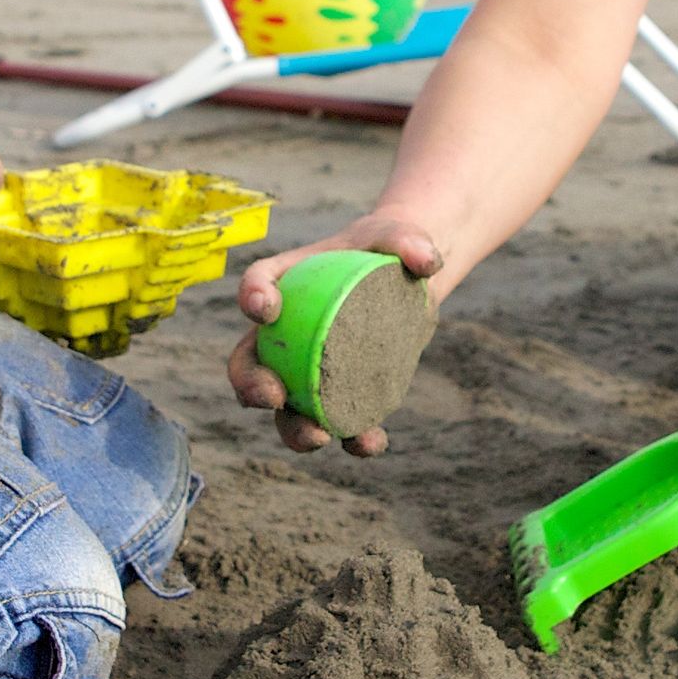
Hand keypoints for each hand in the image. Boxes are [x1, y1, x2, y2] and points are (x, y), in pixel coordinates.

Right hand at [227, 212, 443, 454]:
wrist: (407, 281)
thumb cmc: (390, 249)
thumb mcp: (402, 236)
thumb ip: (411, 242)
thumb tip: (427, 262)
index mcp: (286, 281)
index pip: (257, 285)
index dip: (252, 298)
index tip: (266, 310)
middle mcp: (284, 332)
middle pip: (250, 362)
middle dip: (251, 385)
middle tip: (272, 397)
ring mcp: (307, 369)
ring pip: (285, 408)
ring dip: (293, 428)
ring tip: (318, 436)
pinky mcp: (340, 394)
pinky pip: (339, 422)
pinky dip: (352, 439)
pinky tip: (371, 442)